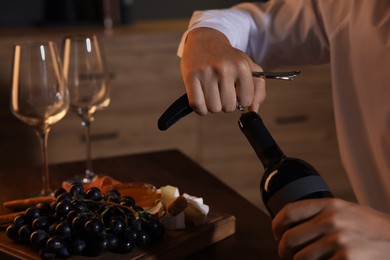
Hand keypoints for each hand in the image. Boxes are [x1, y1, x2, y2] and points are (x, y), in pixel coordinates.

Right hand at [180, 28, 264, 114]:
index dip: (240, 99)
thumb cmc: (229, 59)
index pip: (246, 101)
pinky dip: (200, 108)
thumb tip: (253, 110)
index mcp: (242, 67)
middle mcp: (225, 68)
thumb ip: (258, 90)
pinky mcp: (191, 76)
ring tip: (212, 93)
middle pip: (228, 107)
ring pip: (213, 108)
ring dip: (212, 105)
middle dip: (225, 103)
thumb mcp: (249, 68)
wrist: (205, 40)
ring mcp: (206, 72)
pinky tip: (202, 99)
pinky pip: (197, 105)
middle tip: (221, 91)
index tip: (235, 91)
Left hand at [272, 198, 389, 258]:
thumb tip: (290, 227)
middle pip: (289, 238)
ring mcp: (339, 240)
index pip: (289, 212)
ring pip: (300, 258)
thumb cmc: (370, 228)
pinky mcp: (346, 259)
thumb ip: (321, 214)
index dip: (276, 225)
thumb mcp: (345, 211)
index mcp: (329, 205)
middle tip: (287, 255)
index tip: (276, 234)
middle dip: (284, 251)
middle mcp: (332, 220)